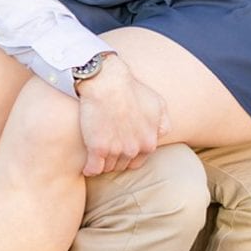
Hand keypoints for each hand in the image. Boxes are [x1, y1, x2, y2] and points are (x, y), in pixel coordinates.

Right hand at [75, 56, 168, 176]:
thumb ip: (163, 124)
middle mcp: (134, 149)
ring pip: (108, 167)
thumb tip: (159, 136)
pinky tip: (87, 164)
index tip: (119, 147)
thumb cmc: (132, 89)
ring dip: (102, 162)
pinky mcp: (97, 148)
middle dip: (115, 158)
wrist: (108, 81)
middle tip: (107, 147)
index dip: (127, 154)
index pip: (137, 161)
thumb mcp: (158, 103)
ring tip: (97, 154)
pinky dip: (90, 168)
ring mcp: (116, 150)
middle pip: (122, 165)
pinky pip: (93, 169)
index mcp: (149, 142)